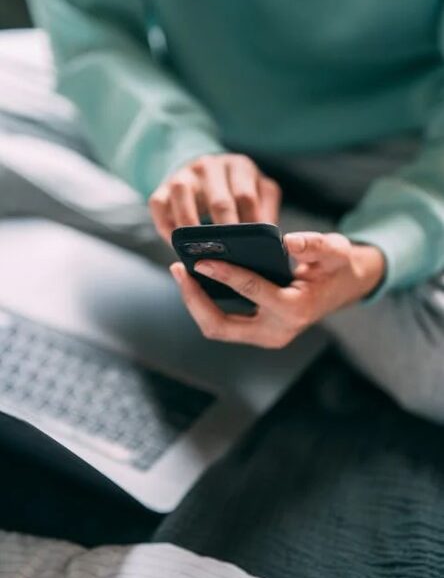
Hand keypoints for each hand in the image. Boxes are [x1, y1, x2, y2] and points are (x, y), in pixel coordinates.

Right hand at [149, 153, 280, 241]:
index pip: (246, 197)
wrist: (204, 173)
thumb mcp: (258, 193)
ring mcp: (184, 173)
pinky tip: (175, 244)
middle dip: (224, 233)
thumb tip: (272, 242)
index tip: (251, 250)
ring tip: (198, 252)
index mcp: (239, 166)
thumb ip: (266, 212)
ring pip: (182, 194)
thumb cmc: (236, 190)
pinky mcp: (162, 185)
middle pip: (219, 200)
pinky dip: (165, 225)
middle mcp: (210, 165)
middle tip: (229, 259)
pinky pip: (158, 203)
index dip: (249, 226)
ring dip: (190, 226)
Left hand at [170, 232, 384, 347]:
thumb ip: (316, 245)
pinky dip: (205, 304)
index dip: (224, 274)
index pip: (251, 290)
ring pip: (217, 328)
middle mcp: (276, 331)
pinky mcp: (256, 332)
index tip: (200, 260)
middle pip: (221, 325)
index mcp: (294, 310)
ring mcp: (265, 336)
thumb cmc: (336, 267)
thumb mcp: (336, 250)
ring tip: (181, 272)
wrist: (343, 287)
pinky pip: (222, 323)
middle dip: (194, 299)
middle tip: (177, 269)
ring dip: (195, 303)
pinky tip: (195, 279)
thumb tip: (289, 241)